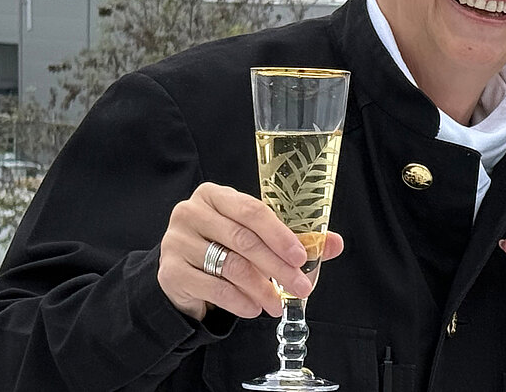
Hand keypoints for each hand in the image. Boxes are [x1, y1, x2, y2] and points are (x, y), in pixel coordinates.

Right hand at [157, 182, 344, 320]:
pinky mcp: (169, 271)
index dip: (280, 235)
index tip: (301, 257)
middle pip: (243, 240)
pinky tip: (253, 309)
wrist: (182, 273)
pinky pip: (212, 287)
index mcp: (215, 195)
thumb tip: (335, 244)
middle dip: (277, 267)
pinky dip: (238, 301)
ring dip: (261, 288)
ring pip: (230, 266)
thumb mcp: (257, 238)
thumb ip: (294, 238)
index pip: (252, 211)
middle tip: (301, 287)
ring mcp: (176, 241)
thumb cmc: (224, 247)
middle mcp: (191, 212)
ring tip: (277, 305)